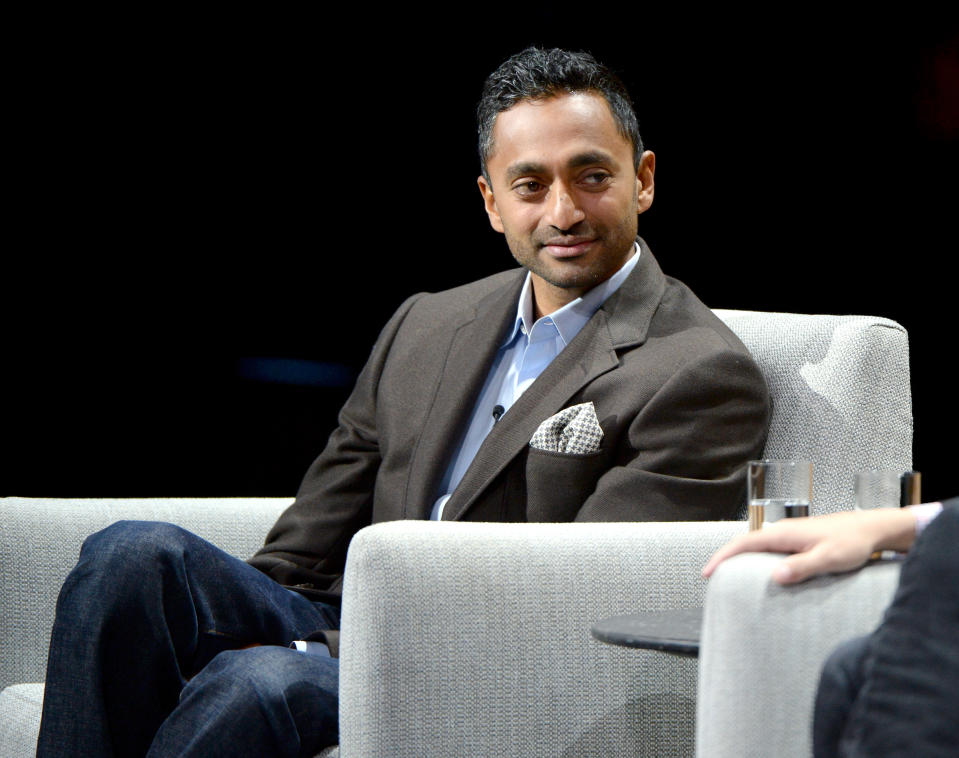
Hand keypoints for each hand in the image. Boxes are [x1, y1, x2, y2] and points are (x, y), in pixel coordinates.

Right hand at [702, 508, 918, 584]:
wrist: (873, 529)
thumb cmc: (853, 542)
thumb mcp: (829, 558)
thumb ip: (802, 566)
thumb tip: (775, 576)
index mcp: (784, 534)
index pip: (744, 543)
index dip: (723, 557)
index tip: (707, 572)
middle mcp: (783, 532)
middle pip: (745, 543)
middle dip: (726, 558)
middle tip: (712, 578)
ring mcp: (790, 536)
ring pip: (757, 546)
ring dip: (740, 559)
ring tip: (729, 576)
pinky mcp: (799, 541)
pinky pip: (769, 550)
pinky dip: (756, 559)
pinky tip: (760, 572)